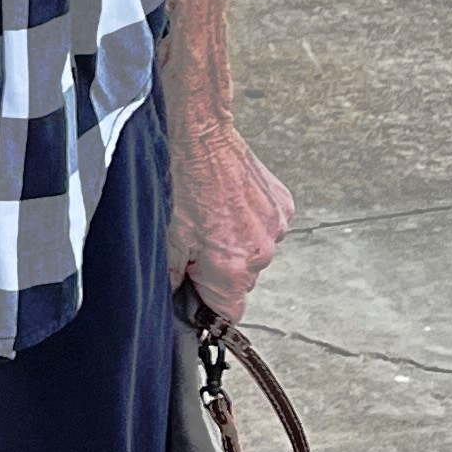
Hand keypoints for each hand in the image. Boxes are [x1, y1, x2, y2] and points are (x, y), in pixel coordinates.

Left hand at [165, 110, 291, 325]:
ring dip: (237, 243)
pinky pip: (268, 227)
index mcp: (233, 269)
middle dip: (220, 270)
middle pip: (242, 282)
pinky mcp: (284, 206)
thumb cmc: (181, 185)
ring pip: (255, 253)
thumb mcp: (167, 238)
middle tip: (197, 242)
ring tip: (213, 215)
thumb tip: (175, 298)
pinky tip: (231, 202)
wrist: (201, 137)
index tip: (197, 296)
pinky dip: (252, 221)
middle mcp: (262, 253)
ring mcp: (278, 228)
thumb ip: (174, 277)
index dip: (210, 308)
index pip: (230, 314)